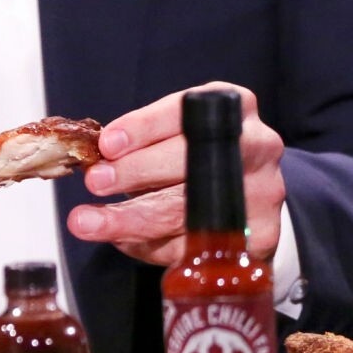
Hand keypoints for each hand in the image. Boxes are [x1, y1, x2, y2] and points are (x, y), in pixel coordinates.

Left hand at [67, 82, 285, 266]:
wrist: (252, 190)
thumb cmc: (203, 155)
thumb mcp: (180, 132)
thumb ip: (145, 142)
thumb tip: (98, 160)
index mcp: (234, 106)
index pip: (188, 111)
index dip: (145, 127)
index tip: (108, 143)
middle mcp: (257, 145)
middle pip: (192, 160)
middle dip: (137, 172)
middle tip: (95, 181)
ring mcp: (263, 191)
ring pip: (188, 211)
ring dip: (132, 217)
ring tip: (90, 221)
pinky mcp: (262, 234)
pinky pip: (194, 246)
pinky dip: (153, 246)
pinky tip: (126, 240)